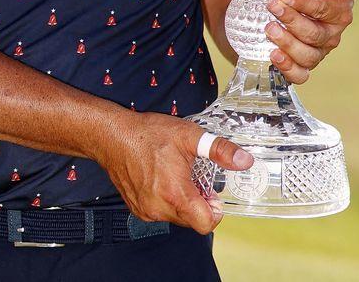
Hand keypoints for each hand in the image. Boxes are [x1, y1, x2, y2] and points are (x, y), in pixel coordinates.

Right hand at [96, 111, 253, 233]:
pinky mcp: (137, 209)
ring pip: (177, 217)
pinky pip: (161, 214)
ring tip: (176, 176)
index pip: (206, 224)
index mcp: (175, 194)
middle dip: (199, 204)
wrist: (112, 137)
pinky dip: (167, 202)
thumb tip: (245, 161)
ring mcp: (146, 211)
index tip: (211, 193)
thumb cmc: (148, 135)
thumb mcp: (188, 136)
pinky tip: (161, 180)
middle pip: (193, 221)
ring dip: (183, 203)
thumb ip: (219, 150)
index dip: (215, 211)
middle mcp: (159, 208)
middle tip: (194, 178)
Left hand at [264, 0, 358, 83]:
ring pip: (308, 57)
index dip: (303, 4)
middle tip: (273, 7)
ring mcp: (317, 51)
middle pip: (314, 35)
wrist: (289, 2)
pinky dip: (288, 69)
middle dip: (291, 21)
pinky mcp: (302, 64)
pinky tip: (275, 56)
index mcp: (340, 11)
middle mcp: (331, 34)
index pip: (323, 9)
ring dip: (287, 44)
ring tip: (270, 29)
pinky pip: (301, 75)